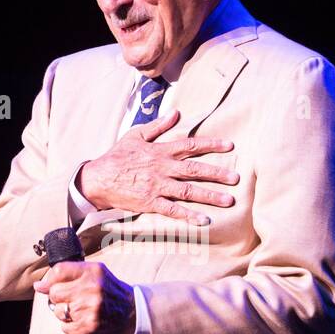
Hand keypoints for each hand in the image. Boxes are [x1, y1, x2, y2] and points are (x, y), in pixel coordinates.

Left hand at [32, 261, 135, 333]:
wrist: (133, 313)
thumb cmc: (109, 291)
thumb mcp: (95, 273)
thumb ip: (67, 273)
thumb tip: (39, 286)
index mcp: (92, 272)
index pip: (58, 271)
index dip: (49, 280)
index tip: (47, 286)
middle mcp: (91, 289)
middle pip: (55, 293)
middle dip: (59, 297)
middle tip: (72, 299)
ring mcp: (90, 309)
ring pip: (58, 311)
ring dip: (65, 313)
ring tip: (80, 310)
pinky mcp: (88, 327)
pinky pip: (65, 327)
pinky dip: (71, 326)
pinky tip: (83, 320)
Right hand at [77, 110, 238, 224]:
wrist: (98, 178)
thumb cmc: (117, 156)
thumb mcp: (136, 135)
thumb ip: (158, 126)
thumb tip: (177, 113)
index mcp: (160, 151)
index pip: (190, 145)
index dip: (211, 145)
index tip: (231, 146)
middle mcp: (162, 168)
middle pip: (194, 169)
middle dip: (217, 173)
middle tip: (236, 179)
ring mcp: (157, 186)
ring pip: (187, 191)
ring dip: (209, 196)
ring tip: (229, 201)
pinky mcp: (150, 203)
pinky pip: (172, 210)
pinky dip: (189, 216)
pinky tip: (205, 220)